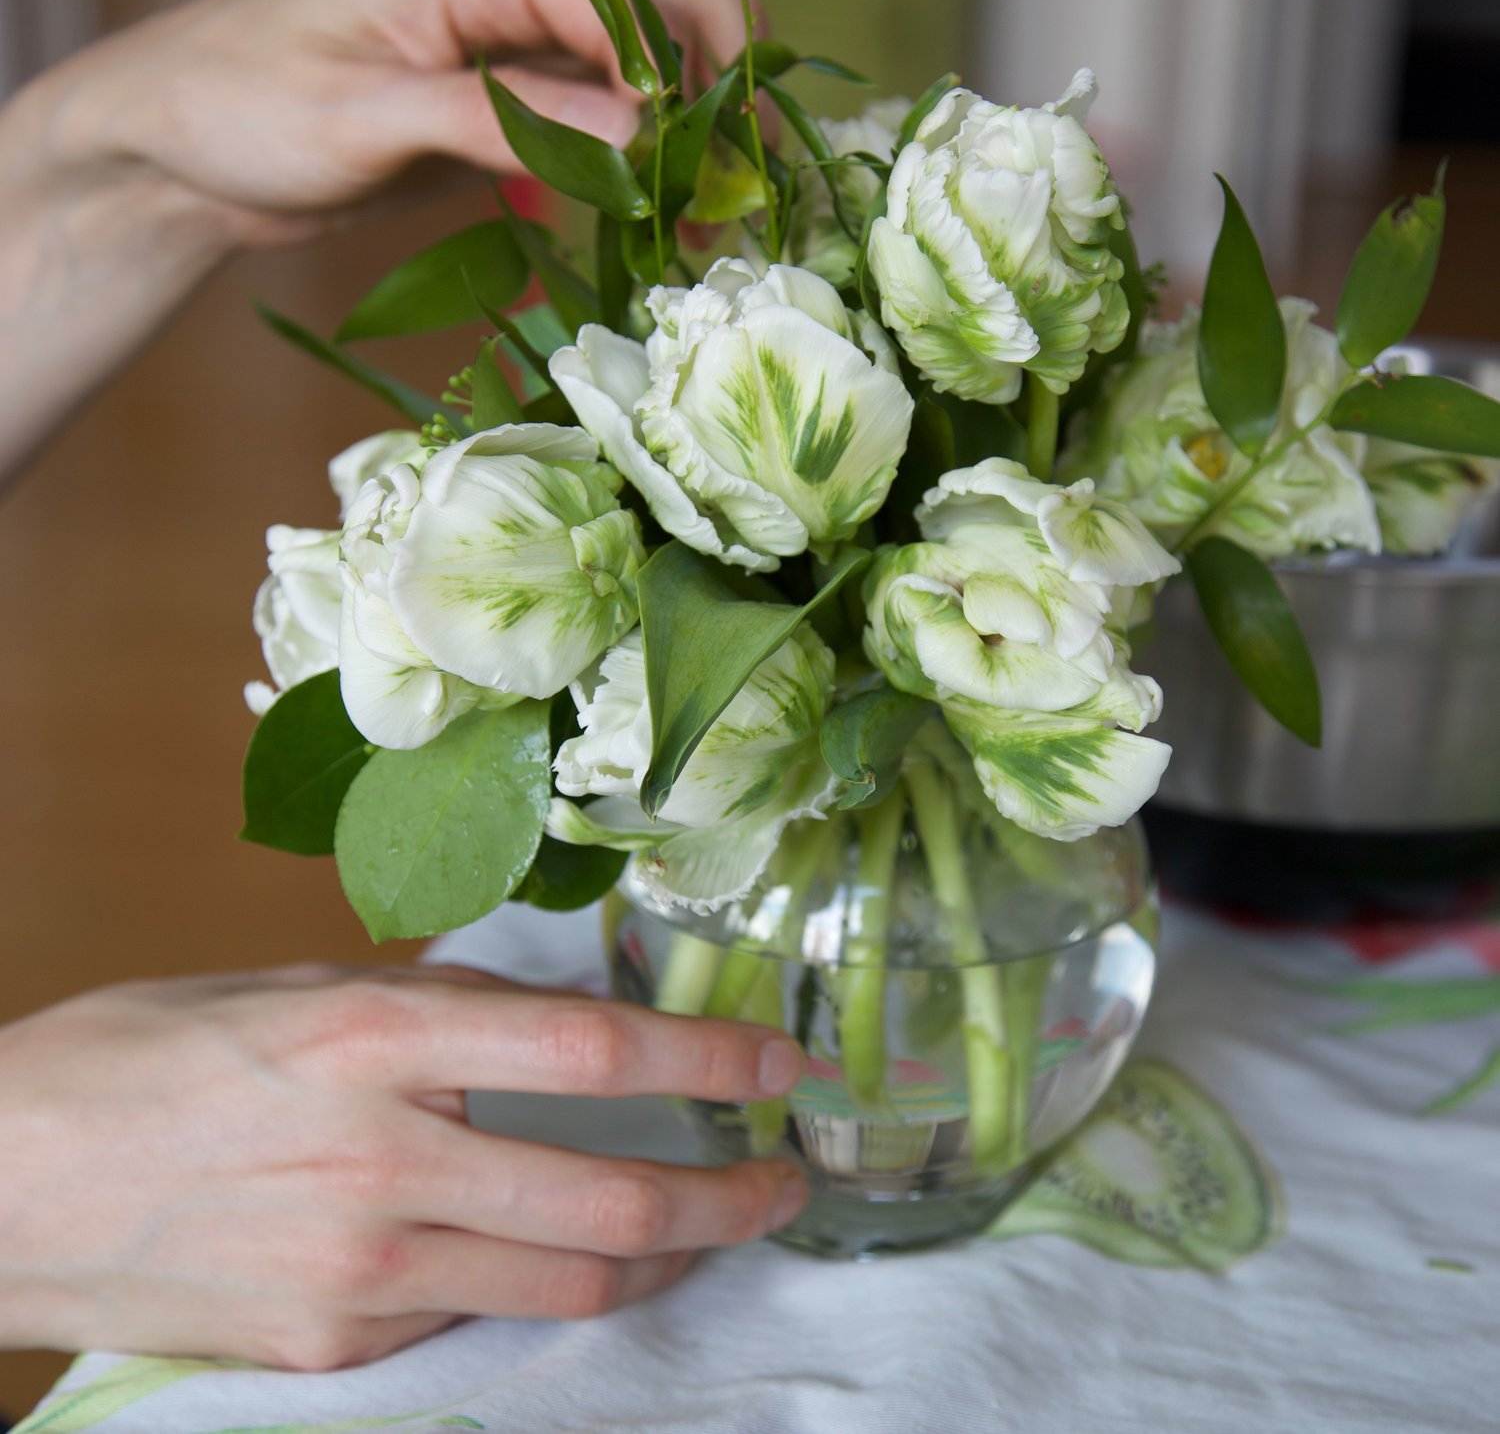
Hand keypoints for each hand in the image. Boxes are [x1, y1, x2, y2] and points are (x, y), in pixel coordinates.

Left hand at [0, 0, 745, 473]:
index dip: (689, 97)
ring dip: (689, 152)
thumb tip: (643, 137)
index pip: (642, 6)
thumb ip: (506, 119)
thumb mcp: (371, 120)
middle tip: (725, 222)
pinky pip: (618, 114)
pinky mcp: (524, 82)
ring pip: (660, 74)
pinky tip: (650, 229)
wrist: (186, 138)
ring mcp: (532, 25)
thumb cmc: (248, 107)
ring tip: (694, 241)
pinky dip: (646, 168)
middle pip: (677, 23)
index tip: (702, 197)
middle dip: (714, 118)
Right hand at [0, 963, 807, 1370]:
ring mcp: (360, 1274)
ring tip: (704, 1228)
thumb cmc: (147, 1054)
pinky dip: (530, 1283)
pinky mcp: (332, 1348)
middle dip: (725, 1195)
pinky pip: (470, 1318)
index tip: (783, 1059)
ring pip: (566, 1282)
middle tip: (783, 1179)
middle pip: (609, 1195)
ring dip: (661, 1257)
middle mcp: (385, 1160)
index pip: (591, 1049)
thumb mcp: (300, 990)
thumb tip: (552, 1015)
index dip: (708, 1054)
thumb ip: (435, 1006)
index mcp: (378, 1041)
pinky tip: (542, 1253)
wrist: (2, 1182)